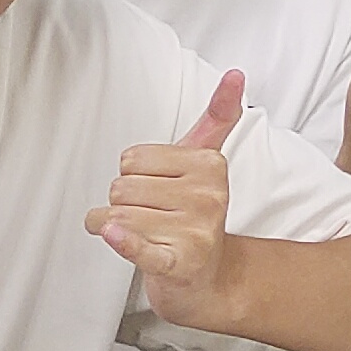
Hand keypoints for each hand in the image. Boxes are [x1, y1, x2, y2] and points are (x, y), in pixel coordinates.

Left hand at [88, 69, 244, 328]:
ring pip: (118, 217)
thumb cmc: (196, 212)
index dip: (135, 175)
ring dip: (115, 229)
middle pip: (121, 187)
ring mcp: (194, 231)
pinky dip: (124, 242)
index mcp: (209, 164)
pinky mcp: (178, 263)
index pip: (131, 158)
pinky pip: (141, 247)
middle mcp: (207, 197)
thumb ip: (218, 115)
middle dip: (123, 204)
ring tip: (142, 236)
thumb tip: (236, 74)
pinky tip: (113, 234)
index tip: (159, 188)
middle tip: (149, 217)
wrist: (206, 277)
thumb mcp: (205, 160)